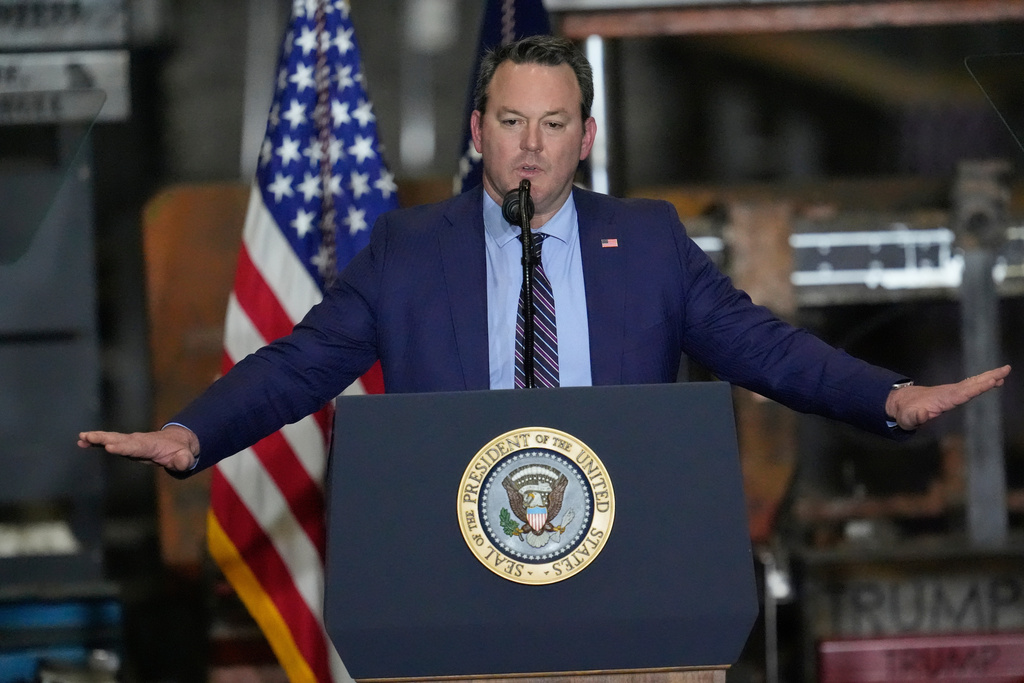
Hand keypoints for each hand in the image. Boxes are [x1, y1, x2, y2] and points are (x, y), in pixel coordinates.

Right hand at [77, 425, 199, 471]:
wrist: (176, 441)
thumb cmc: (181, 451)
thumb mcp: (186, 457)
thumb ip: (183, 460)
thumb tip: (182, 463)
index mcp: (151, 445)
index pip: (136, 447)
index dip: (124, 447)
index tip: (110, 447)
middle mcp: (138, 441)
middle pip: (120, 439)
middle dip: (104, 438)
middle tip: (88, 437)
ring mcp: (130, 441)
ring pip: (112, 438)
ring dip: (97, 438)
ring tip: (81, 438)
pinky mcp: (125, 444)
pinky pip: (109, 442)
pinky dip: (97, 441)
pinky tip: (82, 442)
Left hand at [886, 364, 1010, 430]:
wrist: (900, 403)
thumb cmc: (905, 413)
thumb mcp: (907, 418)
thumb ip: (915, 417)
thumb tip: (921, 415)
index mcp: (942, 399)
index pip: (962, 393)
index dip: (975, 388)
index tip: (989, 381)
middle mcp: (949, 393)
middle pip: (971, 384)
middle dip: (988, 377)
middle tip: (1005, 370)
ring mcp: (951, 392)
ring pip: (972, 383)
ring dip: (988, 377)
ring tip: (1004, 372)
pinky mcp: (952, 393)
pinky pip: (970, 386)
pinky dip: (982, 382)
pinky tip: (993, 380)